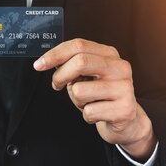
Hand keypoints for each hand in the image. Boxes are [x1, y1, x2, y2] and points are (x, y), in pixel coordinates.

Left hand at [33, 38, 156, 159]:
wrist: (126, 121)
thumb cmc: (102, 96)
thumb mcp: (88, 76)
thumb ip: (73, 65)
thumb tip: (50, 61)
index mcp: (110, 54)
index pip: (79, 45)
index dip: (55, 54)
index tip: (39, 65)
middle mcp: (120, 67)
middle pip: (80, 62)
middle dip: (61, 75)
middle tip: (57, 85)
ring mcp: (124, 88)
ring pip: (80, 90)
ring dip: (76, 100)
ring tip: (88, 102)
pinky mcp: (124, 109)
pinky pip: (89, 112)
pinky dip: (87, 116)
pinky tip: (98, 114)